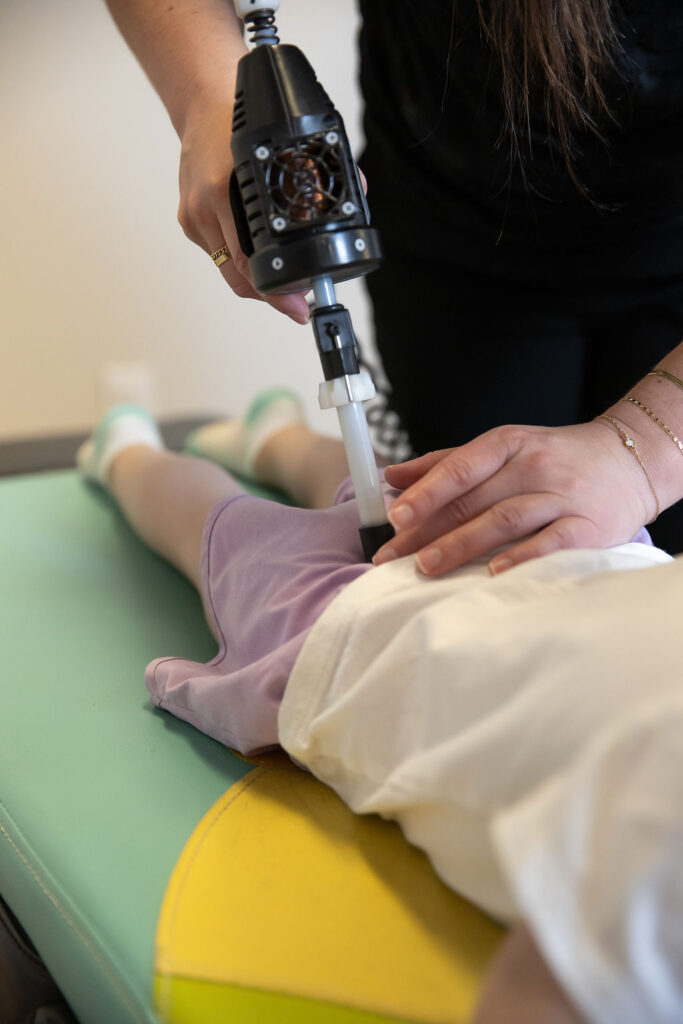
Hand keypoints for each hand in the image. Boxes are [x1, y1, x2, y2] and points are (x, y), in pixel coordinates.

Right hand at [177, 100, 309, 323]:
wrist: (201, 102)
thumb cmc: (236, 120)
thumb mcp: (281, 141)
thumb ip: (322, 169)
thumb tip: (359, 189)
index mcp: (223, 188)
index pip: (249, 261)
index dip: (277, 291)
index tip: (298, 307)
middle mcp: (204, 207)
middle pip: (239, 276)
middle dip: (272, 295)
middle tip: (297, 305)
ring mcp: (193, 217)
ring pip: (229, 271)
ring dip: (256, 279)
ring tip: (282, 277)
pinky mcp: (188, 222)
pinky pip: (219, 255)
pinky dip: (240, 258)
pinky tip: (256, 250)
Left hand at [374, 421, 655, 575]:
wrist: (630, 461)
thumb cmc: (555, 458)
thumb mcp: (503, 448)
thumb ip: (446, 462)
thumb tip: (391, 476)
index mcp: (508, 444)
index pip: (459, 468)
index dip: (425, 493)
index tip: (395, 516)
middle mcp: (534, 467)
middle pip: (474, 500)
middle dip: (428, 530)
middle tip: (393, 555)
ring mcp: (562, 496)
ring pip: (504, 520)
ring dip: (462, 544)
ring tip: (427, 566)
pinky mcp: (588, 527)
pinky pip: (551, 542)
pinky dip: (521, 557)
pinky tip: (493, 572)